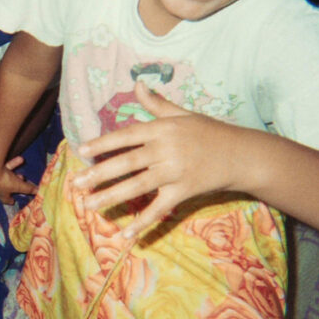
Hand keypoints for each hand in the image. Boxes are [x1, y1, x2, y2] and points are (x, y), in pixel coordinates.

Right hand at [0, 155, 36, 203]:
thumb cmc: (5, 181)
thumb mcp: (19, 186)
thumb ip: (28, 188)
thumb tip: (38, 192)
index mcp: (2, 193)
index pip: (5, 199)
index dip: (9, 201)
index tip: (13, 202)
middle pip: (6, 186)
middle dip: (14, 184)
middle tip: (21, 179)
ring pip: (7, 174)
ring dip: (15, 171)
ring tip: (23, 168)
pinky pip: (6, 165)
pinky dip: (13, 163)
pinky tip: (20, 159)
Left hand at [76, 81, 244, 237]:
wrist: (242, 154)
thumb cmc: (208, 132)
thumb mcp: (182, 114)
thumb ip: (156, 103)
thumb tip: (137, 84)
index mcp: (162, 129)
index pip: (126, 135)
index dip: (103, 143)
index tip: (81, 151)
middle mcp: (166, 149)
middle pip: (127, 162)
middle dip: (99, 173)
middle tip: (76, 184)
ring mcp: (175, 172)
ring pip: (138, 186)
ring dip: (112, 196)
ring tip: (90, 205)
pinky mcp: (184, 191)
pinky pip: (159, 209)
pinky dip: (143, 222)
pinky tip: (125, 234)